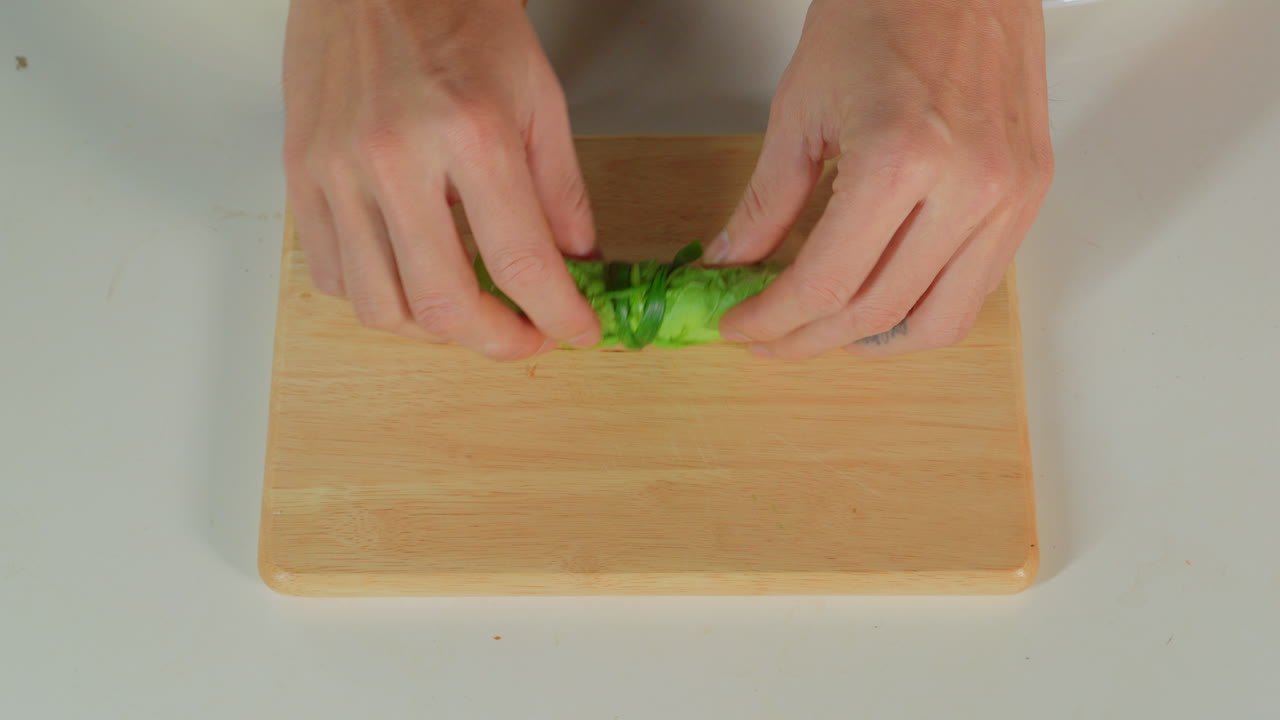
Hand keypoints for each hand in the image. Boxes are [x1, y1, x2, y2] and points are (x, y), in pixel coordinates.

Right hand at [282, 0, 599, 359]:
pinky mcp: (301, 174)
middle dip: (497, 342)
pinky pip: (330, 275)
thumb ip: (561, 189)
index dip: (559, 316)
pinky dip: (377, 298)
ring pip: (380, 305)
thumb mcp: (539, 94)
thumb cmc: (459, 16)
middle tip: (524, 335)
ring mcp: (338, 170)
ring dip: (435, 333)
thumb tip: (577, 262)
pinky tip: (411, 280)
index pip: (522, 262)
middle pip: (444, 304)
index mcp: (472, 132)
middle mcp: (396, 157)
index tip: (576, 331)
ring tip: (469, 315)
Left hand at [711, 0, 1053, 358]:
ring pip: (938, 321)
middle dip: (807, 339)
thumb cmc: (884, 10)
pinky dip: (923, 311)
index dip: (772, 319)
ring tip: (824, 333)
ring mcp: (1009, 195)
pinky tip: (883, 302)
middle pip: (876, 313)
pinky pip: (978, 287)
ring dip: (871, 342)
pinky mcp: (1031, 194)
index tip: (741, 325)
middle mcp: (967, 187)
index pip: (824, 283)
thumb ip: (766, 202)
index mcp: (900, 159)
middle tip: (769, 337)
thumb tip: (733, 263)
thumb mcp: (800, 108)